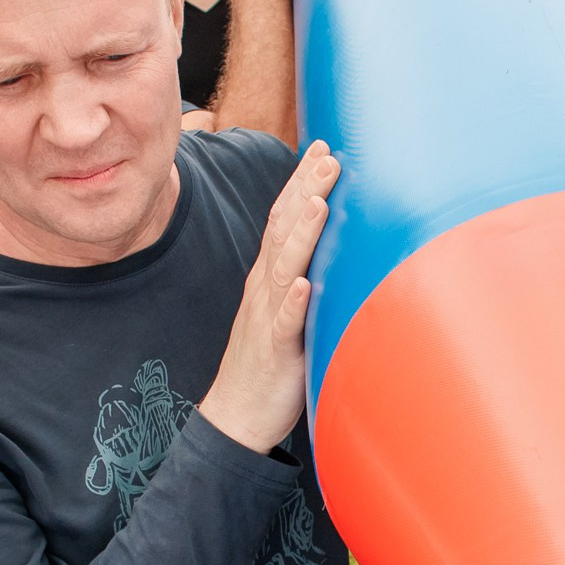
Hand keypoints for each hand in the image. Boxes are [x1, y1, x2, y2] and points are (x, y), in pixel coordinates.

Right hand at [198, 141, 337, 453]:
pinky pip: (283, 323)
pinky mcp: (275, 350)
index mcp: (270, 277)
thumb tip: (327, 251)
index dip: (302, 182)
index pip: (284, 219)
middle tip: (328, 156)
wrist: (236, 416)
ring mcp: (267, 317)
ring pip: (285, 268)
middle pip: (283, 230)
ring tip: (318, 203)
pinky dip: (292, 302)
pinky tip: (303, 285)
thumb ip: (301, 279)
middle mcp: (266, 289)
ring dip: (301, 235)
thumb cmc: (267, 364)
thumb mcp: (286, 311)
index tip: (322, 148)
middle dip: (305, 191)